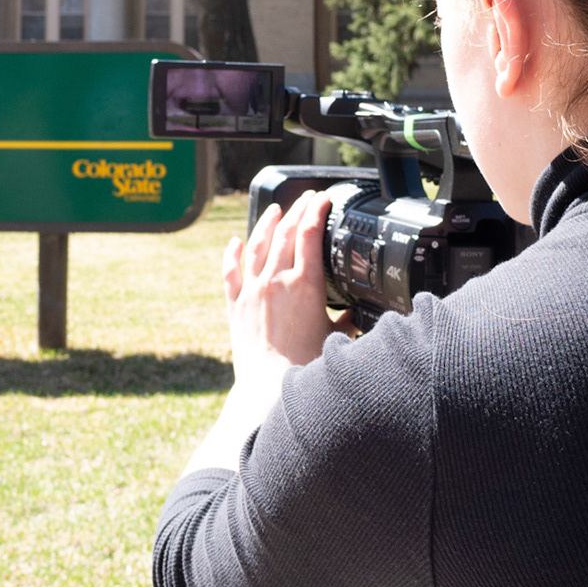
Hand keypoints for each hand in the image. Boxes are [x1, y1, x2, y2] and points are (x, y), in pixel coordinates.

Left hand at [221, 189, 339, 372]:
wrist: (270, 387)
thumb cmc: (307, 366)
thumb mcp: (336, 337)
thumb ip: (346, 320)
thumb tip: (356, 314)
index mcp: (305, 284)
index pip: (309, 233)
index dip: (316, 211)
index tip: (323, 200)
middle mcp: (275, 280)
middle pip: (285, 232)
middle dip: (297, 210)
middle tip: (306, 199)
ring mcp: (252, 290)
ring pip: (257, 245)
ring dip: (267, 223)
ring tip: (276, 209)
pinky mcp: (236, 306)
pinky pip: (231, 272)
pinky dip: (232, 254)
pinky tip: (235, 242)